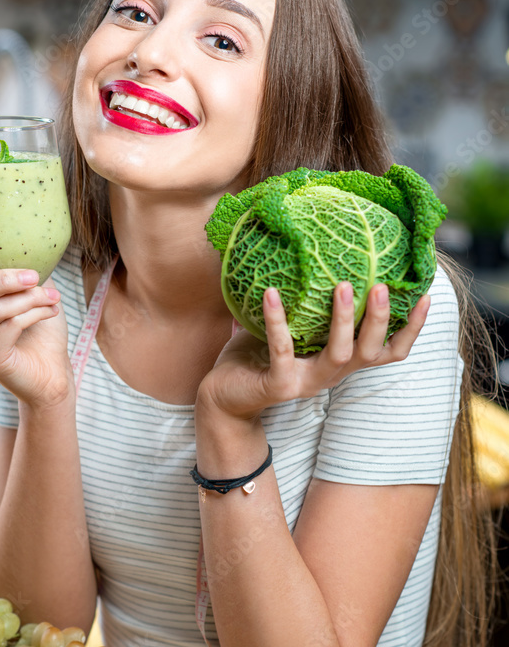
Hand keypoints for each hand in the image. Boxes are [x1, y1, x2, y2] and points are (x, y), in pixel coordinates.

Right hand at [0, 248, 71, 408]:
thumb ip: (18, 270)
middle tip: (32, 274)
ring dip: (28, 297)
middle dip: (1, 279)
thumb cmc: (38, 331)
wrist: (51, 373)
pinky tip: (52, 310)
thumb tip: (27, 238)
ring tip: (52, 296)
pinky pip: (9, 326)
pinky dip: (34, 313)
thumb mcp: (26, 292)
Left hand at [197, 282, 429, 421]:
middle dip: (379, 319)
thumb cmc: (257, 357)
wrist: (222, 398)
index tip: (424, 296)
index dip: (410, 329)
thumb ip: (307, 301)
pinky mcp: (278, 385)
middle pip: (370, 351)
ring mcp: (306, 382)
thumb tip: (315, 248)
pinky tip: (271, 293)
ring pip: (337, 354)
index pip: (388, 351)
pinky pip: (282, 350)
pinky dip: (278, 320)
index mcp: (340, 361)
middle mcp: (331, 374)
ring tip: (342, 285)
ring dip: (342, 320)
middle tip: (382, 285)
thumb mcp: (291, 328)